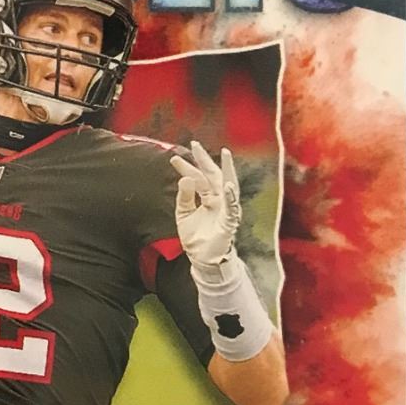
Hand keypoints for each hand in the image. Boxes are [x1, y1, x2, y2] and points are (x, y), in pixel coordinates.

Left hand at [169, 141, 241, 279]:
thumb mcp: (183, 215)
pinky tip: (228, 185)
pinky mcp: (229, 221)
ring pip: (227, 185)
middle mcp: (218, 200)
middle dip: (204, 160)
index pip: (197, 178)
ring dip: (228, 170)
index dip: (186, 168)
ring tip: (225, 154)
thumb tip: (184, 179)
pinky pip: (232, 207)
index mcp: (207, 197)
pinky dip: (231, 196)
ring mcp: (225, 209)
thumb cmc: (196, 238)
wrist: (202, 260)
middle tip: (194, 144)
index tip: (173, 158)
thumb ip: (183, 197)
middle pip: (212, 175)